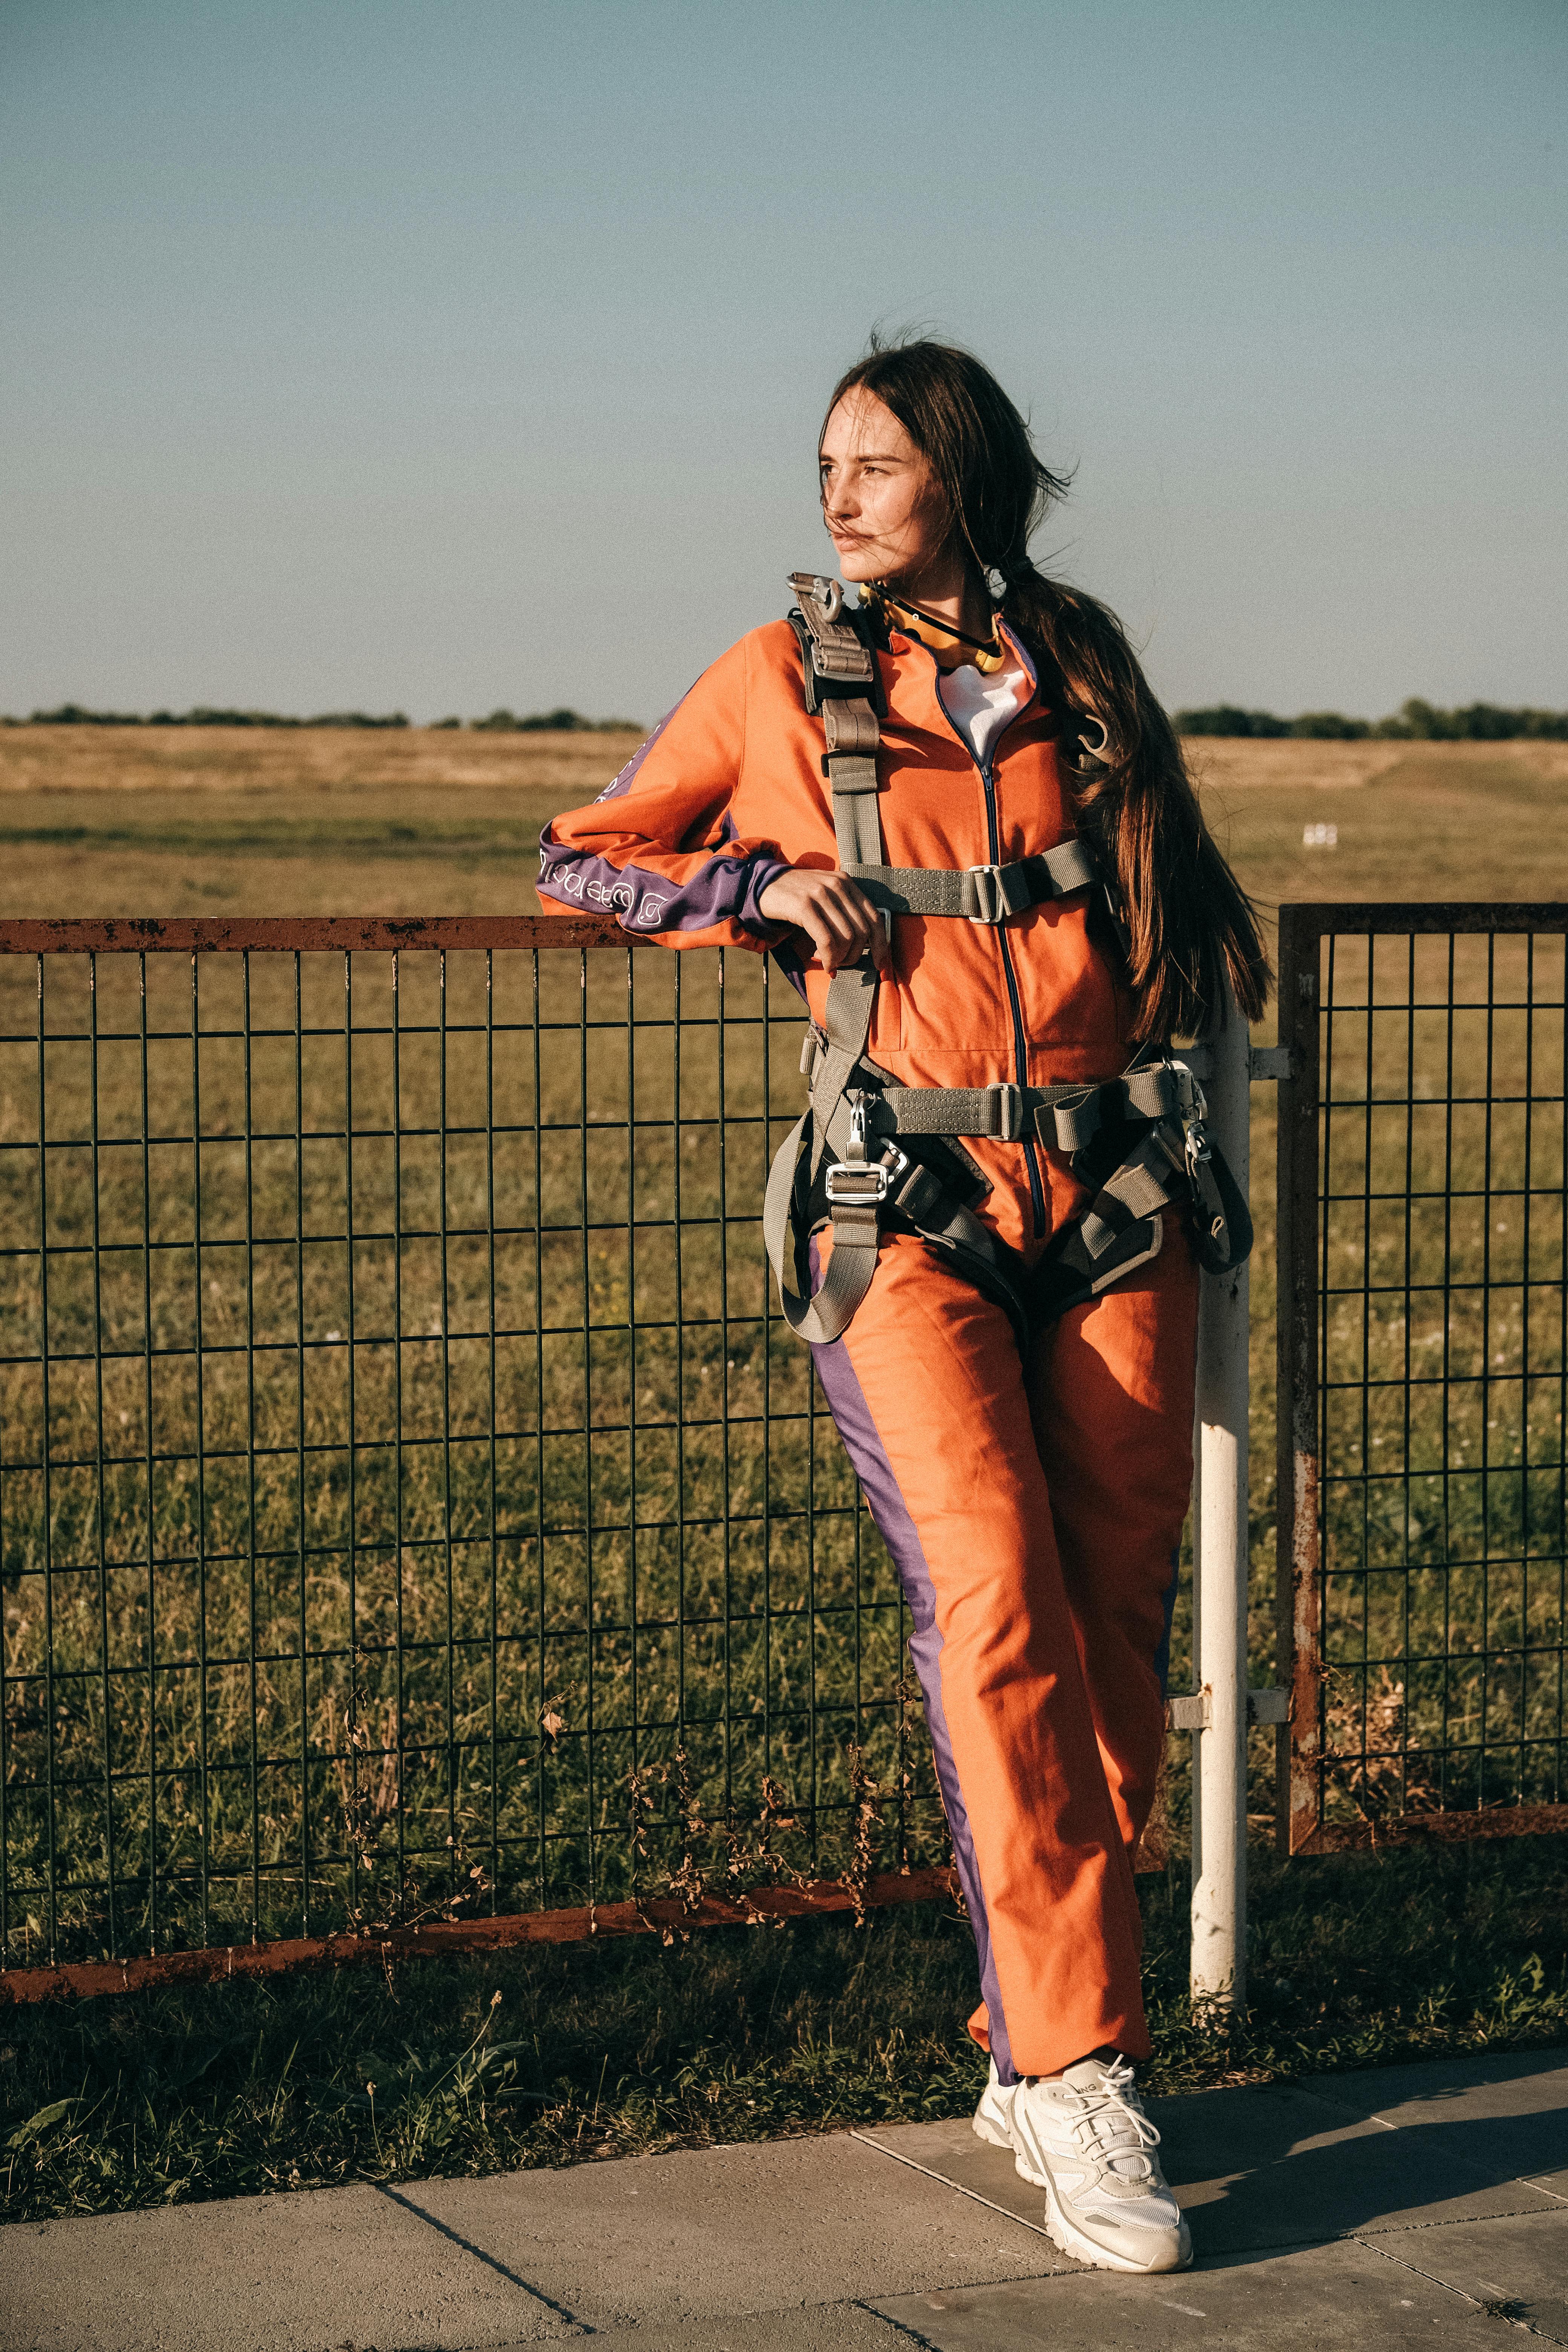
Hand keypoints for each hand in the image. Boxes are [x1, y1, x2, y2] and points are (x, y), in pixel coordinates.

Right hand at [757, 867, 888, 971]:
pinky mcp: (805, 905)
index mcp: (846, 883)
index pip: (874, 917)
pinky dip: (828, 958)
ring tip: (827, 961)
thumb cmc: (797, 898)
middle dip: (853, 956)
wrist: (763, 886)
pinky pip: (826, 940)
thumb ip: (844, 914)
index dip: (881, 944)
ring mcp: (821, 893)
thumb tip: (865, 947)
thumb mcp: (825, 898)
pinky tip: (822, 962)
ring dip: (838, 958)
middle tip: (840, 964)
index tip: (880, 964)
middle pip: (861, 931)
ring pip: (846, 938)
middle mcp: (837, 885)